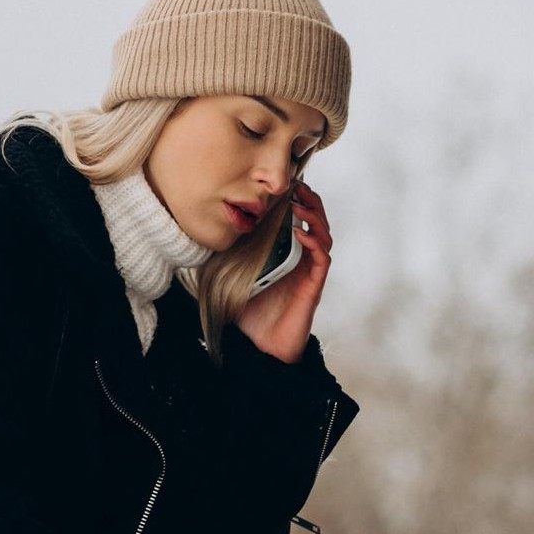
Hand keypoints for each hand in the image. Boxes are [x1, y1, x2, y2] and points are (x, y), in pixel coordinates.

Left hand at [235, 182, 332, 363]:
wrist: (260, 349)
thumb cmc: (250, 316)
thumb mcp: (233, 276)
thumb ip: (229, 256)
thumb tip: (210, 233)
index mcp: (287, 256)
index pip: (300, 222)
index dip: (299, 202)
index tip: (289, 185)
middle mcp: (302, 262)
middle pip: (318, 224)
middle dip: (312, 203)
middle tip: (300, 186)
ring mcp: (309, 274)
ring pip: (324, 237)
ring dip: (314, 218)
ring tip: (299, 204)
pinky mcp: (313, 287)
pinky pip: (322, 259)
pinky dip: (314, 242)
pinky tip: (300, 232)